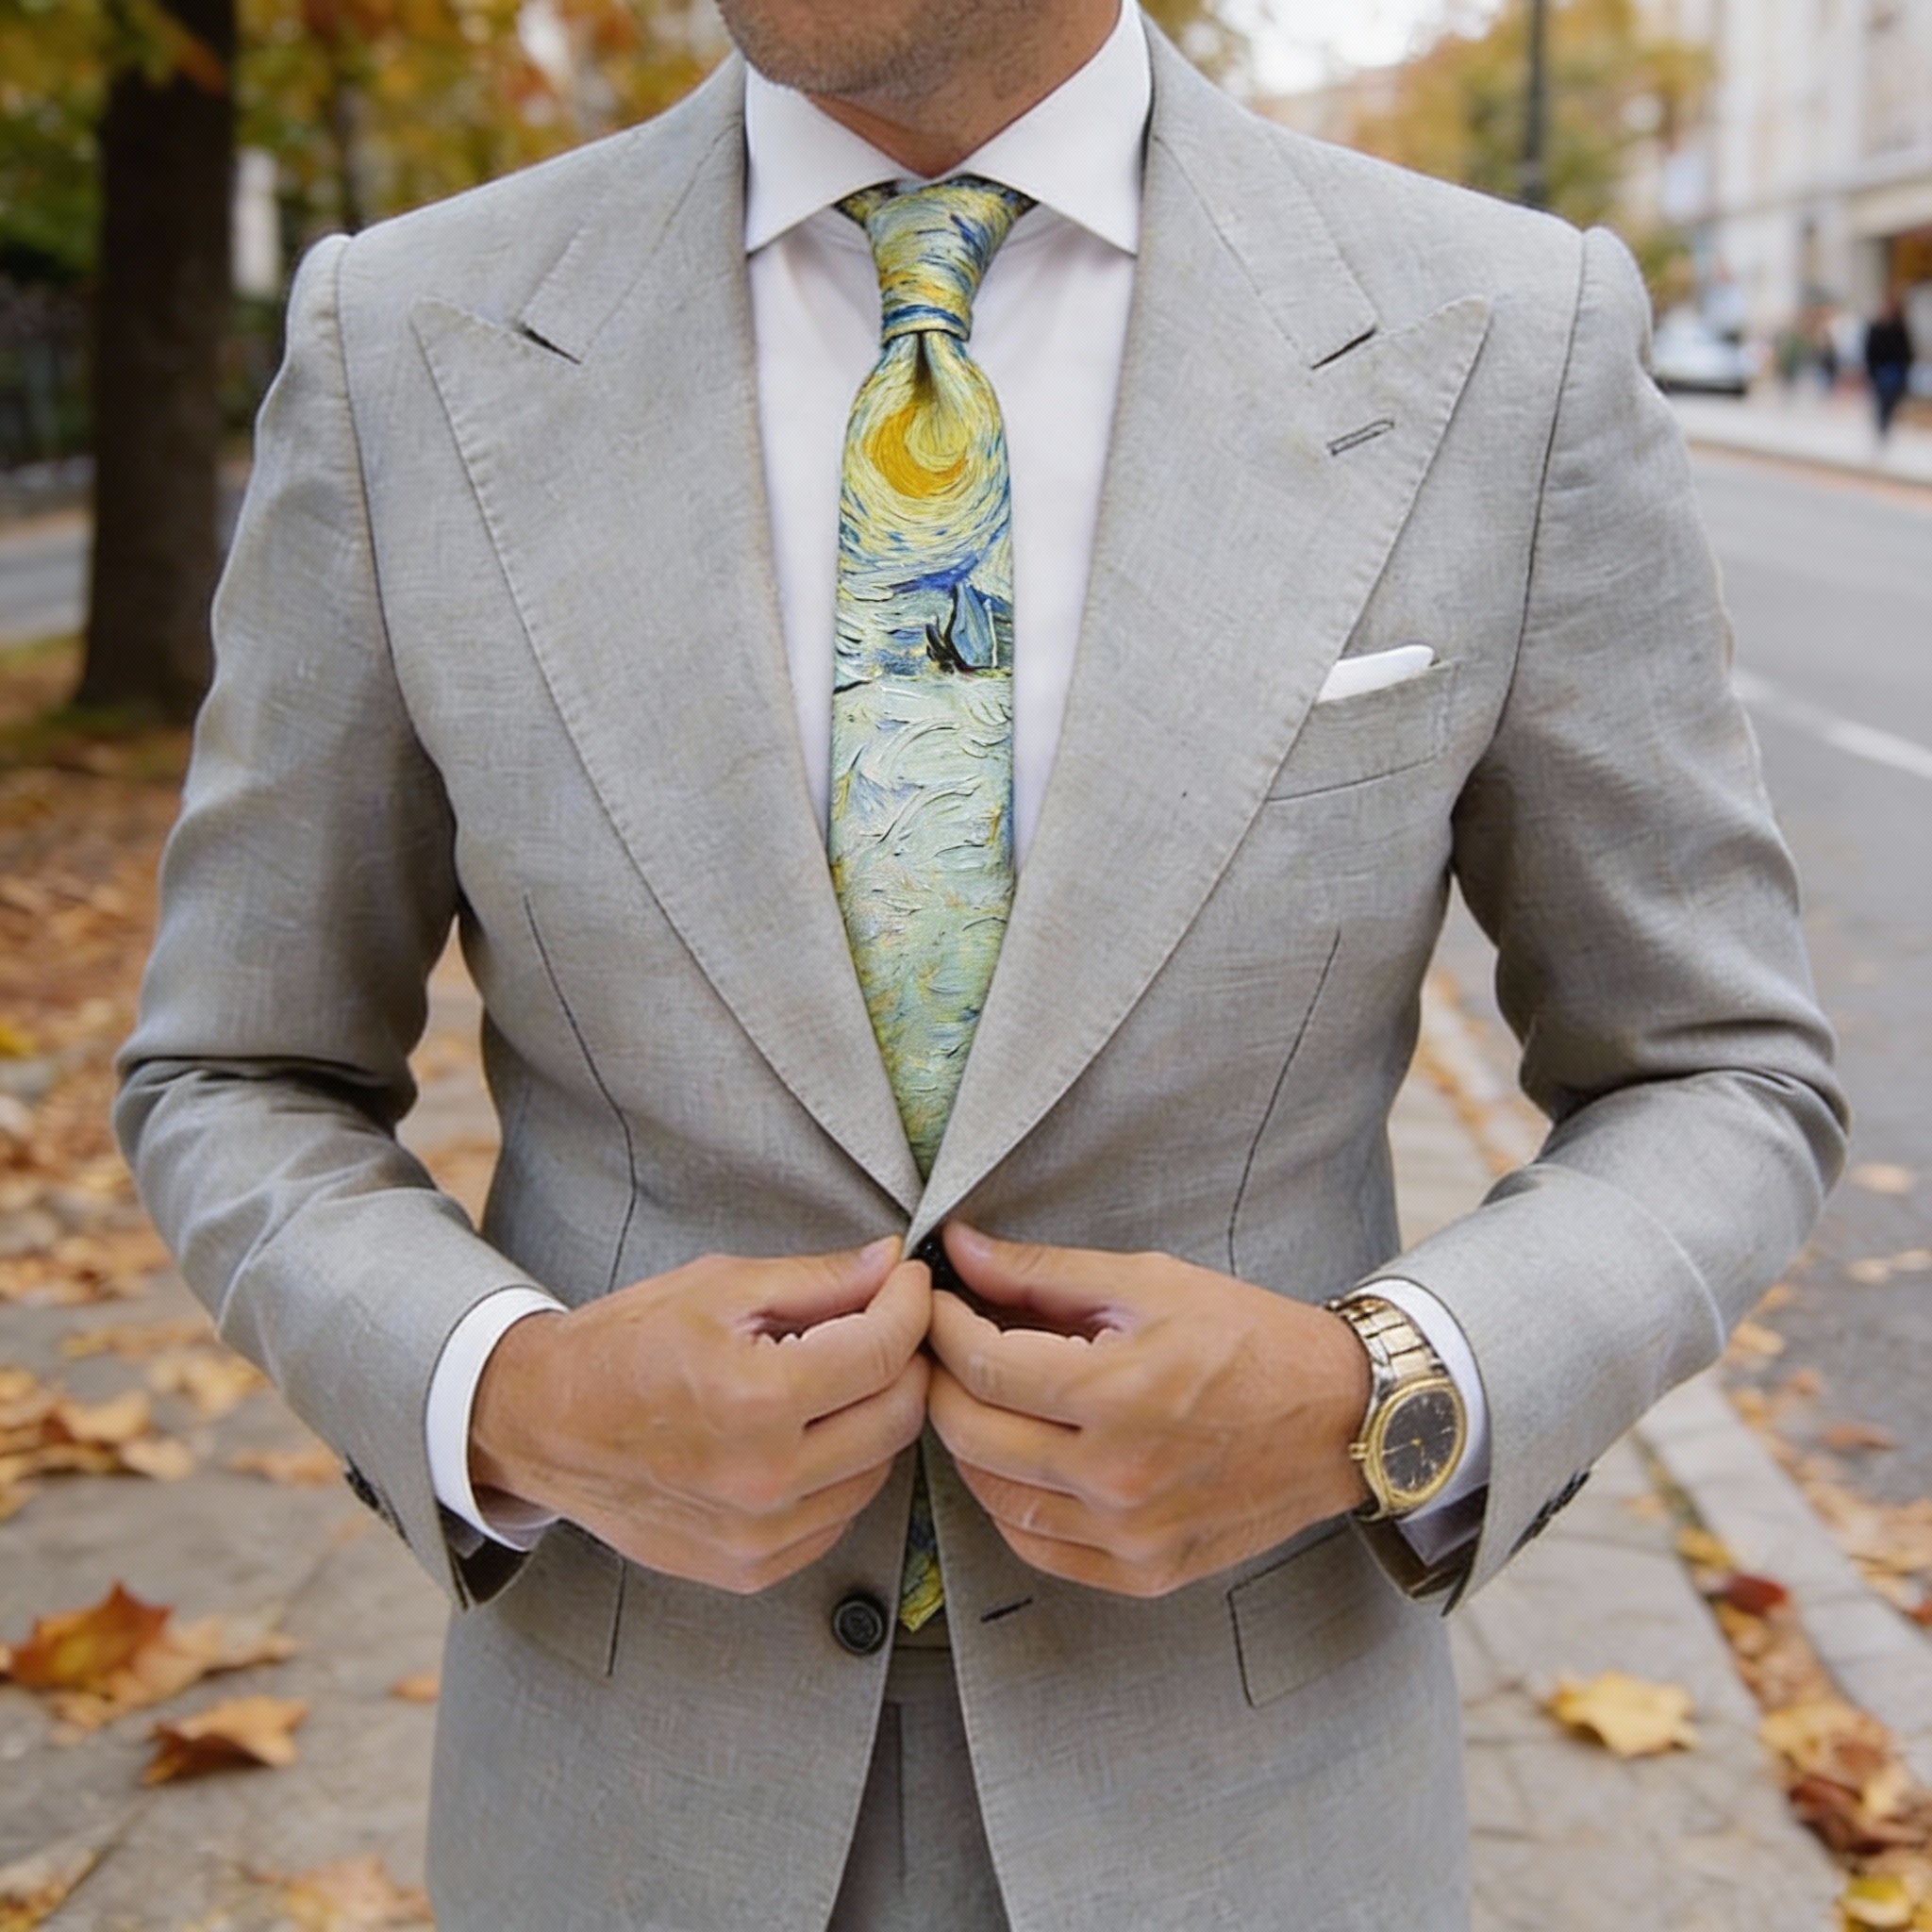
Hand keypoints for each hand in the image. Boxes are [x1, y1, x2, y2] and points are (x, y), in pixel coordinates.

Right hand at [469, 1238, 930, 1593]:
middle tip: (885, 1323)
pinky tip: (809, 1431)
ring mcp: (759, 1535)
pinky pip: (838, 1515)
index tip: (907, 1282)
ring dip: (877, 1415)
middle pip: (897, 1415)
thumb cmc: (625, 1345)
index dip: (910, 1305)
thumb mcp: (719, 1287)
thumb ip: (818, 1280)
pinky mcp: (751, 1568)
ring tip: (840, 1376)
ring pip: (878, 1469)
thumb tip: (889, 1264)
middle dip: (906, 1359)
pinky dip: (843, 1469)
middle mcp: (764, 1478)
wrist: (546, 1423)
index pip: (884, 1351)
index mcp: (755, 1398)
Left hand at [926, 1224, 1370, 1597]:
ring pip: (993, 1497)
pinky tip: (1018, 1459)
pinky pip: (1037, 1547)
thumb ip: (1042, 1272)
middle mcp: (1116, 1476)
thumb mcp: (1148, 1282)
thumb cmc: (1250, 1339)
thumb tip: (959, 1249)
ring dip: (969, 1443)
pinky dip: (1009, 1503)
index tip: (934, 1301)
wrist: (1341, 1418)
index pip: (981, 1365)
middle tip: (943, 1346)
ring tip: (979, 1397)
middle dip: (941, 1381)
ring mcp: (1129, 1535)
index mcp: (1117, 1393)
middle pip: (971, 1434)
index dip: (941, 1326)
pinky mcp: (1144, 1572)